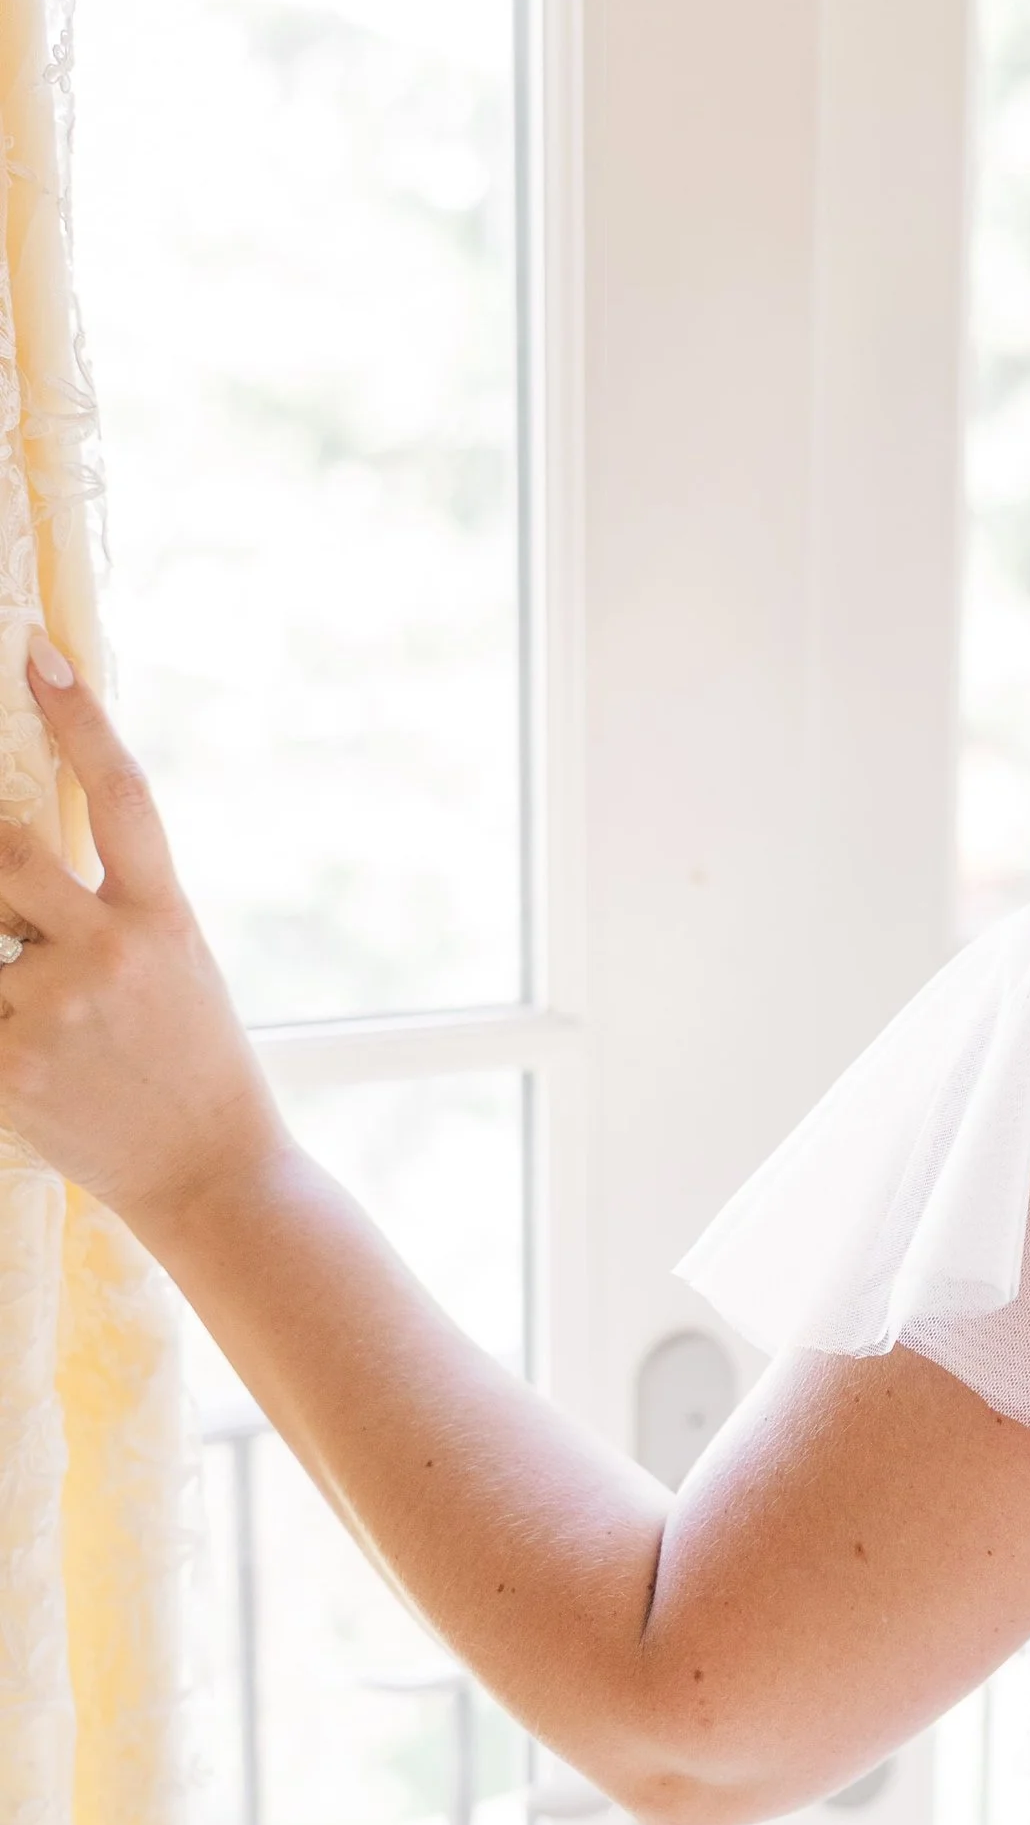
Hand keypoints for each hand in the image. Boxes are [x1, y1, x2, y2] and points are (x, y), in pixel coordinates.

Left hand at [0, 644, 284, 1235]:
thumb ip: (105, 910)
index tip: (33, 651)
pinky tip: (28, 1055)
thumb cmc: (190, 1065)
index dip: (77, 716)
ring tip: (52, 1010)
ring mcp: (60, 1008)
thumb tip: (15, 864)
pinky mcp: (12, 1064)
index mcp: (164, 916)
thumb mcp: (175, 968)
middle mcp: (114, 951)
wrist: (213, 1173)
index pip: (119, 793)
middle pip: (6, 852)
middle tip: (10, 903)